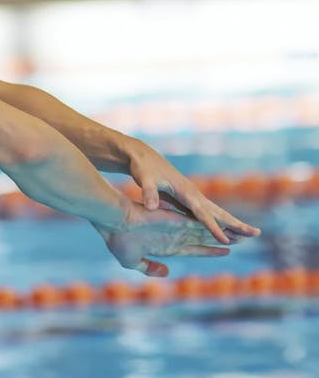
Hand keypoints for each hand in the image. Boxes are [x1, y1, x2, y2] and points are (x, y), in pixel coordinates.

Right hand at [95, 201, 245, 276]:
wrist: (113, 223)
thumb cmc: (118, 240)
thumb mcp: (133, 261)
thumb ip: (149, 268)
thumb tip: (166, 273)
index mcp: (165, 245)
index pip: (193, 249)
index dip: (209, 250)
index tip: (224, 251)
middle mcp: (175, 235)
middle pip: (204, 239)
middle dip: (222, 240)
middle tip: (242, 240)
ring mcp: (177, 227)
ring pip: (207, 232)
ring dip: (225, 234)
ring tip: (244, 235)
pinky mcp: (176, 220)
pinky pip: (200, 225)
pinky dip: (215, 229)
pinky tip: (229, 231)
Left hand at [125, 139, 260, 243]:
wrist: (143, 157)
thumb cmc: (143, 168)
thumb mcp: (143, 178)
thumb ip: (148, 192)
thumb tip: (150, 206)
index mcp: (184, 191)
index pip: (201, 213)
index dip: (213, 227)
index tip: (226, 240)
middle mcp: (193, 194)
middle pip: (218, 212)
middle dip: (236, 224)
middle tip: (256, 233)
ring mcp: (192, 196)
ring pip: (216, 212)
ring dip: (232, 223)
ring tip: (249, 234)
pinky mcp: (188, 198)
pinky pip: (207, 213)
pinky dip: (219, 222)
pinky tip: (226, 230)